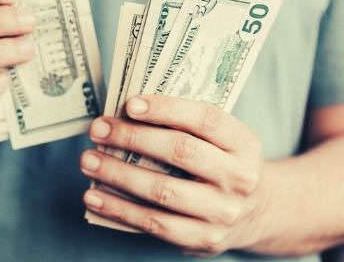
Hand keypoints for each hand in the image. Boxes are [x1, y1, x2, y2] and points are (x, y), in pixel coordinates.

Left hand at [81, 95, 267, 256]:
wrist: (255, 212)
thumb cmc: (222, 163)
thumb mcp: (221, 140)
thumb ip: (186, 125)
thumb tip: (126, 113)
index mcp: (244, 143)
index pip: (205, 119)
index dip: (166, 109)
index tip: (129, 104)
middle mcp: (239, 178)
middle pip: (181, 152)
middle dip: (133, 138)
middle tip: (99, 129)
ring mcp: (222, 212)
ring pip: (162, 191)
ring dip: (118, 174)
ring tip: (88, 161)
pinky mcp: (203, 239)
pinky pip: (154, 224)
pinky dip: (119, 209)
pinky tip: (95, 196)